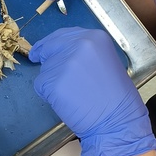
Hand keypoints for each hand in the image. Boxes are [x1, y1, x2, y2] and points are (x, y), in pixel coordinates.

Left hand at [30, 28, 155, 155]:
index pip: (63, 35)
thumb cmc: (116, 98)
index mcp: (95, 38)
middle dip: (43, 55)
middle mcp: (79, 46)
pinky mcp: (54, 82)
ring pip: (45, 69)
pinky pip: (41, 86)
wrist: (118, 121)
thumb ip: (85, 53)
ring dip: (52, 80)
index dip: (51, 42)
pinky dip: (49, 95)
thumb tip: (63, 53)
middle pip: (49, 47)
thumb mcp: (106, 62)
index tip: (43, 48)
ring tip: (73, 93)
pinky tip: (67, 101)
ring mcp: (65, 63)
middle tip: (37, 59)